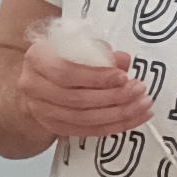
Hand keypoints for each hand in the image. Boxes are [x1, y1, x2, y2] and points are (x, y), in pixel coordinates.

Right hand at [12, 36, 152, 143]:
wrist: (39, 77)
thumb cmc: (60, 55)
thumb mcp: (76, 44)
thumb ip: (99, 51)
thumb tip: (124, 61)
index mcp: (37, 60)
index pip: (66, 73)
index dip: (97, 77)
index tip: (124, 76)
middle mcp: (33, 87)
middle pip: (77, 99)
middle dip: (114, 97)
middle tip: (139, 90)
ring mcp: (41, 111)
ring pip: (83, 119)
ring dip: (118, 114)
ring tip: (142, 105)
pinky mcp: (53, 127)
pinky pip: (86, 131)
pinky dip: (112, 127)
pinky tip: (133, 119)